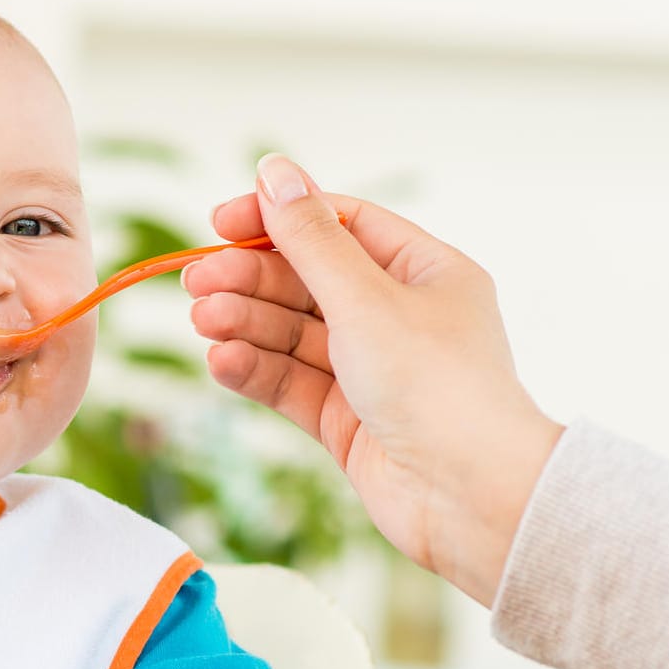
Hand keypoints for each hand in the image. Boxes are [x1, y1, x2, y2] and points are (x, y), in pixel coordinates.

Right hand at [182, 154, 563, 605]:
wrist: (472, 498)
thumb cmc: (439, 387)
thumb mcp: (365, 299)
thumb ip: (310, 239)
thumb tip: (274, 170)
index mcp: (424, 273)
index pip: (341, 226)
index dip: (279, 219)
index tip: (221, 222)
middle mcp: (399, 318)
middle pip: (308, 282)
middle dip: (250, 279)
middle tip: (195, 282)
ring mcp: (372, 372)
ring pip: (293, 335)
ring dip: (246, 324)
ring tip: (203, 322)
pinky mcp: (349, 422)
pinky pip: (292, 384)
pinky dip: (256, 370)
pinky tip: (222, 362)